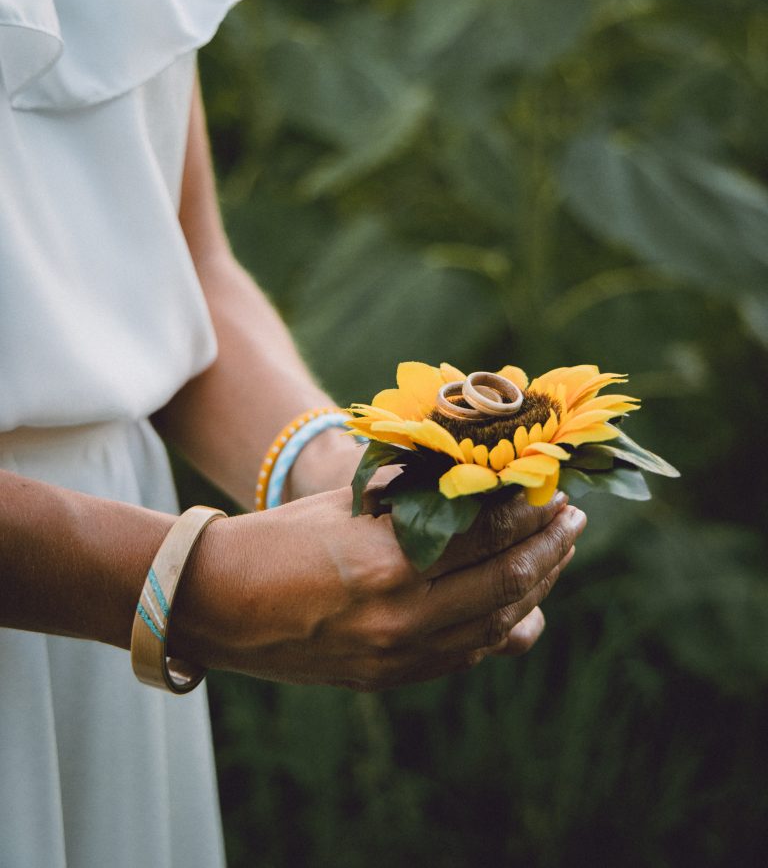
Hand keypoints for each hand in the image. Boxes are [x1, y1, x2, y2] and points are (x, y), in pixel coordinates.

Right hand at [171, 487, 584, 690]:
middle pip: (504, 581)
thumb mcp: (348, 504)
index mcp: (387, 561)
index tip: (551, 485)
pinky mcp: (389, 678)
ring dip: (535, 586)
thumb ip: (414, 498)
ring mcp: (396, 656)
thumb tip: (479, 480)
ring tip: (556, 553)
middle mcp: (400, 616)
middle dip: (548, 546)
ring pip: (494, 623)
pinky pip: (466, 654)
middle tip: (572, 517)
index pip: (483, 532)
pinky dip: (501, 627)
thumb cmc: (278, 536)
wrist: (216, 605)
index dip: (526, 508)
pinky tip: (523, 605)